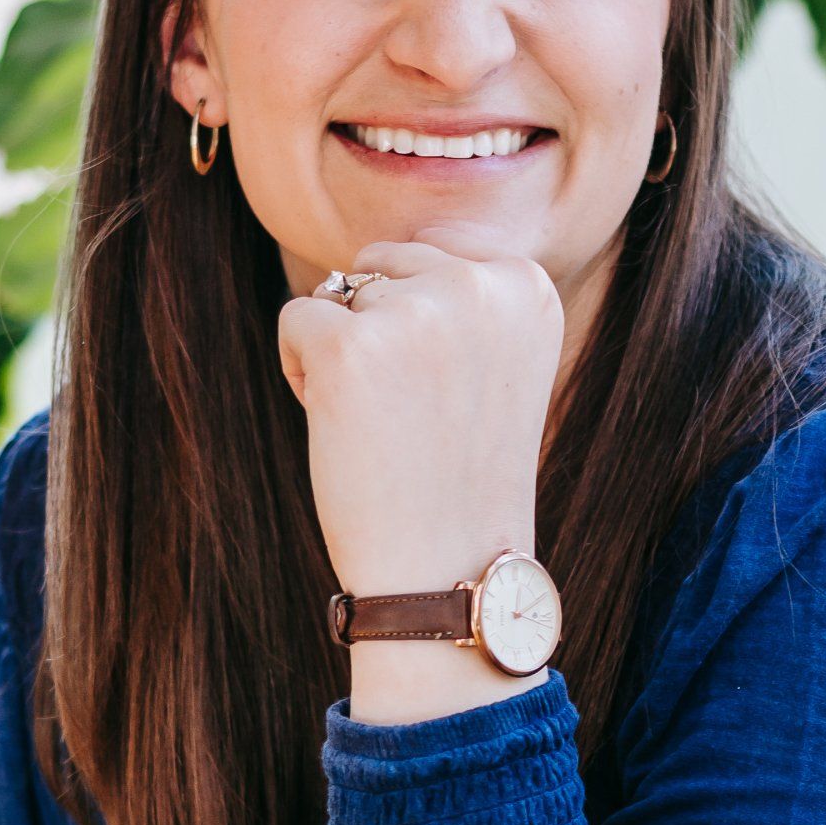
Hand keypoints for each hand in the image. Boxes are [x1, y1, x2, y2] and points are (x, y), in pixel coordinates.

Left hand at [277, 226, 564, 606]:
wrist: (449, 568)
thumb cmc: (462, 474)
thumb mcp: (497, 365)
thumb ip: (463, 301)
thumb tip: (375, 259)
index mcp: (528, 286)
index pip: (436, 256)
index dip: (423, 326)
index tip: (452, 395)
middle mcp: (480, 286)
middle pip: (385, 267)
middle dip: (380, 329)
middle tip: (414, 414)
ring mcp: (414, 313)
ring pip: (340, 295)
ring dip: (346, 354)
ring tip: (386, 426)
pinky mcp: (347, 345)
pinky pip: (297, 320)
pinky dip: (302, 372)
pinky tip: (344, 426)